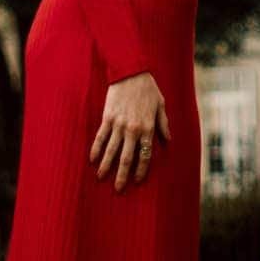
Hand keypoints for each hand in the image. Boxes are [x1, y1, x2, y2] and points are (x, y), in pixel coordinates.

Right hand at [89, 72, 169, 192]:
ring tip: (101, 178)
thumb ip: (163, 124)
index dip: (141, 170)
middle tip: (118, 189)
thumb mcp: (161, 105)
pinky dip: (96, 149)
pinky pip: (101, 137)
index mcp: (147, 128)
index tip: (137, 181)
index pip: (145, 155)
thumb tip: (168, 140)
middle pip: (127, 158)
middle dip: (122, 175)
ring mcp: (119, 124)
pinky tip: (92, 159)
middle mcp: (133, 129)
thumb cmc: (148, 88)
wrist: (131, 72)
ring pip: (111, 150)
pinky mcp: (107, 117)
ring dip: (106, 165)